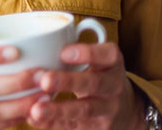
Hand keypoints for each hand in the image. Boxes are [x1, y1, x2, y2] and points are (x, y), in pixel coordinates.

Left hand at [28, 42, 144, 129]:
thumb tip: (39, 41)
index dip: (87, 53)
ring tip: (36, 109)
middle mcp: (114, 86)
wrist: (127, 110)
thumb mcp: (98, 57)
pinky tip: (34, 117)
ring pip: (84, 110)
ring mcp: (108, 109)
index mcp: (112, 63)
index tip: (62, 52)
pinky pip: (75, 126)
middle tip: (45, 80)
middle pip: (94, 83)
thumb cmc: (99, 74)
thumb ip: (76, 48)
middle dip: (68, 82)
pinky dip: (53, 123)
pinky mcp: (98, 127)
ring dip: (58, 110)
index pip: (107, 55)